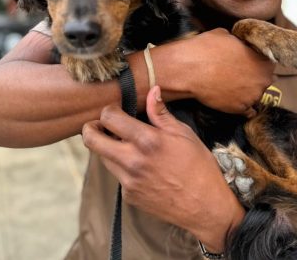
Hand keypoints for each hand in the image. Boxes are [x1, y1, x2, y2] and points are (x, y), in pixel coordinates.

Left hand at [82, 86, 244, 251]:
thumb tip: (152, 90)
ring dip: (107, 147)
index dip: (108, 110)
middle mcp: (132, 161)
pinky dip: (122, 166)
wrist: (205, 206)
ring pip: (102, 158)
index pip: (109, 118)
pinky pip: (117, 175)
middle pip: (92, 140)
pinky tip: (140, 165)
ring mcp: (128, 181)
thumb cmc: (199, 166)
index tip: (115, 110)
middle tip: (101, 125)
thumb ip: (161, 113)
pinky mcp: (129, 196)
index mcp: (147, 140)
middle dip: (91, 128)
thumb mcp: (183, 133)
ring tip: (125, 143)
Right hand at [151, 28, 275, 115]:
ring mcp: (253, 96)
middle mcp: (263, 80)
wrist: (189, 70)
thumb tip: (237, 43)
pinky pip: (248, 111)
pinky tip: (234, 100)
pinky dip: (243, 107)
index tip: (250, 62)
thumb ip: (239, 42)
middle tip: (239, 74)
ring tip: (233, 87)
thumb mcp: (226, 35)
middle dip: (255, 77)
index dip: (258, 62)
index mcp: (263, 60)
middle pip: (265, 80)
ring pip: (256, 95)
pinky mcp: (240, 109)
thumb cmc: (206, 49)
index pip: (269, 62)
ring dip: (248, 92)